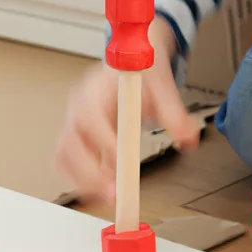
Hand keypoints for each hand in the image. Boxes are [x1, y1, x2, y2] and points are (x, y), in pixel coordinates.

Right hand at [54, 18, 195, 204]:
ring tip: (109, 197)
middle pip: (69, 141)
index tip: (119, 159)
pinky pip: (68, 160)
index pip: (89, 114)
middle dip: (88, 171)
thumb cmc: (142, 66)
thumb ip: (174, 110)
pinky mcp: (78, 135)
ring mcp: (75, 120)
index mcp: (95, 87)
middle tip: (114, 193)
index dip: (101, 140)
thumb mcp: (162, 82)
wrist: (135, 54)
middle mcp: (79, 104)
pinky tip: (103, 190)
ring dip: (82, 180)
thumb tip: (187, 139)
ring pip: (64, 154)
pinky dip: (81, 179)